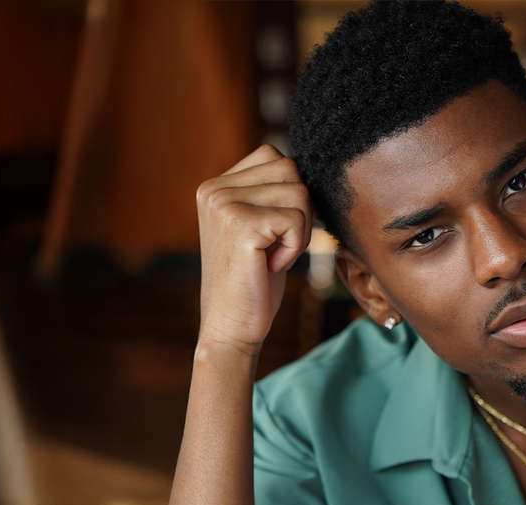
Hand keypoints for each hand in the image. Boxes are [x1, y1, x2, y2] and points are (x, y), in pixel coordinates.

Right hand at [195, 145, 311, 356]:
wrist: (232, 326)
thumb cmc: (254, 280)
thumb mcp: (260, 226)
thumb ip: (271, 193)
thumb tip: (311, 168)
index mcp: (215, 186)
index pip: (274, 157)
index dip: (291, 194)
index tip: (274, 230)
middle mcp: (214, 189)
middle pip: (290, 170)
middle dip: (300, 210)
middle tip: (278, 245)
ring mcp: (224, 204)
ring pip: (299, 192)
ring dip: (300, 230)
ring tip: (274, 255)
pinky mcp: (241, 225)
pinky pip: (297, 219)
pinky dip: (296, 247)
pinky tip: (272, 265)